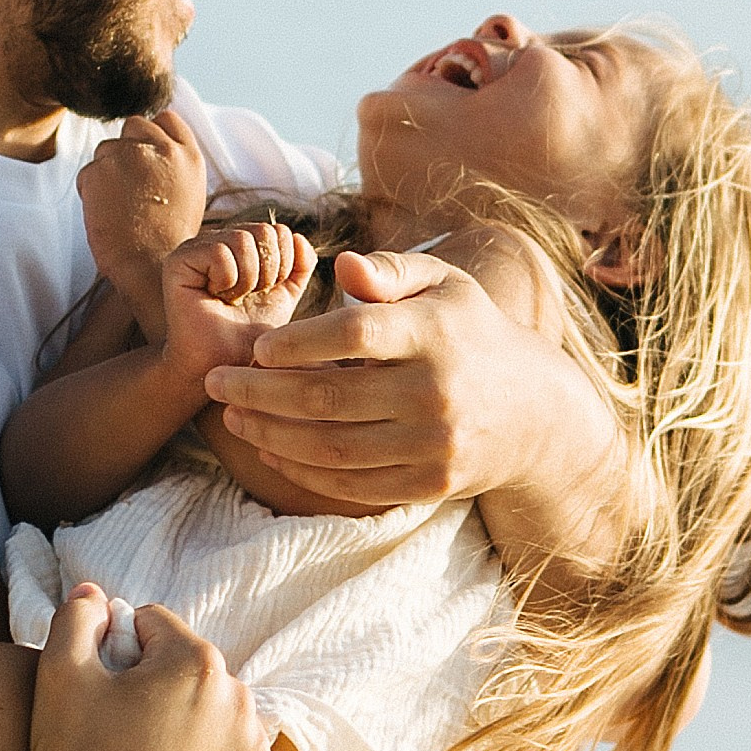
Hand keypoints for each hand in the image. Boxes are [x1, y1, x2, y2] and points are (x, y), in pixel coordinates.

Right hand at [24, 582, 270, 750]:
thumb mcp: (56, 676)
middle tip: (112, 728)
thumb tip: (95, 593)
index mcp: (196, 662)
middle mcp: (240, 701)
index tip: (97, 686)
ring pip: (210, 716)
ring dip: (182, 724)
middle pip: (186, 669)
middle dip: (154, 685)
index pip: (151, 625)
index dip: (114, 649)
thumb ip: (75, 618)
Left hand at [78, 111, 209, 319]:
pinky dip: (90, 191)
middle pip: (132, 127)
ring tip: (121, 207)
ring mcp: (130, 157)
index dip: (152, 136)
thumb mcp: (187, 193)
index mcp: (188, 155)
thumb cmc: (168, 241)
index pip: (165, 119)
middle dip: (127, 149)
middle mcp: (161, 149)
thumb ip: (172, 164)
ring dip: (107, 172)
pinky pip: (87, 173)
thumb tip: (148, 146)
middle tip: (129, 187)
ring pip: (106, 149)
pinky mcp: (100, 171)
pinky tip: (107, 214)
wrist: (151, 269)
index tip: (148, 159)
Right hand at [160, 222, 316, 389]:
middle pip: (263, 231)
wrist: (223, 367)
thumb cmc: (249, 335)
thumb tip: (297, 236)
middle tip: (246, 299)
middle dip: (267, 273)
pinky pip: (220, 253)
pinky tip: (214, 299)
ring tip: (230, 300)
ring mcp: (194, 248)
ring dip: (246, 280)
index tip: (263, 294)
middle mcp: (215, 239)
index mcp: (239, 243)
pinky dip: (227, 282)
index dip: (283, 266)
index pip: (278, 231)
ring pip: (242, 240)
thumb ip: (298, 265)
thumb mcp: (284, 296)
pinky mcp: (178, 262)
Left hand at [203, 249, 615, 538]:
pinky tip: (270, 447)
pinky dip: (302, 469)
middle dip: (260, 392)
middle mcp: (436, 392)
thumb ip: (390, 269)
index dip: (297, 343)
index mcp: (436, 333)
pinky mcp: (429, 484)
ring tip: (233, 415)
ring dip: (270, 433)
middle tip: (216, 382)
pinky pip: (350, 483)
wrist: (534, 413)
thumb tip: (341, 266)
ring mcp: (433, 444)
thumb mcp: (444, 284)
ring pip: (332, 446)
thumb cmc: (470, 331)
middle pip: (329, 396)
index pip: (353, 335)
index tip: (256, 347)